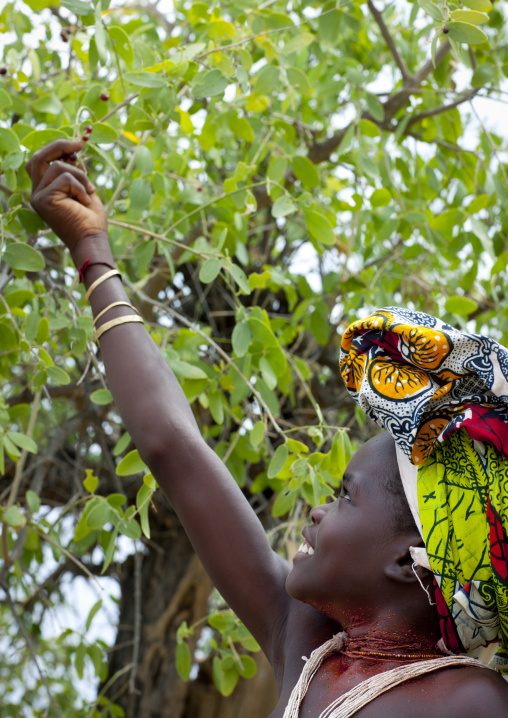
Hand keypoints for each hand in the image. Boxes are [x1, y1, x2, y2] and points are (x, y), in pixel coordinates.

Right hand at [26, 139, 108, 262]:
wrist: (91, 240)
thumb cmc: (91, 220)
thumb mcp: (83, 189)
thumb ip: (74, 172)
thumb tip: (72, 150)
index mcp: (45, 191)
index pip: (41, 161)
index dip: (56, 149)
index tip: (78, 144)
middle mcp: (37, 193)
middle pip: (39, 157)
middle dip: (59, 146)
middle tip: (80, 143)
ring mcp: (38, 196)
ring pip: (58, 167)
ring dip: (80, 177)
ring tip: (88, 194)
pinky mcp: (43, 199)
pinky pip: (65, 179)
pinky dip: (81, 187)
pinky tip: (84, 203)